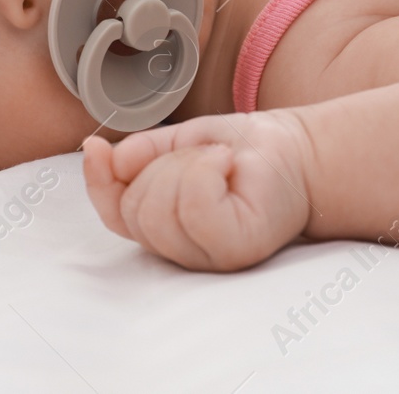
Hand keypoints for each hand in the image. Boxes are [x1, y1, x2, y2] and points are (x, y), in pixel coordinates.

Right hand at [82, 110, 314, 270]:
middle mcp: (185, 251)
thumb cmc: (248, 150)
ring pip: (158, 209)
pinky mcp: (235, 249)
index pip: (116, 216)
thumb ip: (141, 153)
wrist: (303, 149)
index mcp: (168, 228)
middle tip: (205, 153)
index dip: (98, 184)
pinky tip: (228, 164)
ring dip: (187, 164)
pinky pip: (193, 207)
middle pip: (135, 209)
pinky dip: (205, 171)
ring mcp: (210, 257)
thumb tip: (100, 154)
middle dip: (163, 164)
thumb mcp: (182, 141)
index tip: (94, 149)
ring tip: (220, 159)